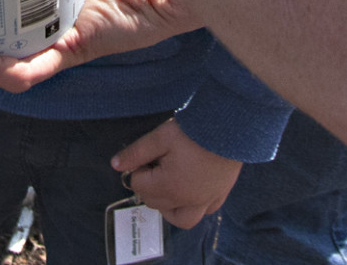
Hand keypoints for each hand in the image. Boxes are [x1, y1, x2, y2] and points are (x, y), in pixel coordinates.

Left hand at [110, 120, 241, 228]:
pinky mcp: (219, 196)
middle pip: (155, 202)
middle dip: (149, 185)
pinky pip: (203, 212)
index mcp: (169, 187)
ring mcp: (205, 201)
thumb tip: (116, 165)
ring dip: (168, 206)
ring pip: (180, 218)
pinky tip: (190, 190)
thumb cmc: (194, 131)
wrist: (230, 127)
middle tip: (156, 163)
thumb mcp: (161, 136)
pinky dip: (192, 206)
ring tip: (167, 185)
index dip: (138, 168)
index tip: (147, 155)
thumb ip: (136, 152)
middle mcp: (187, 200)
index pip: (139, 185)